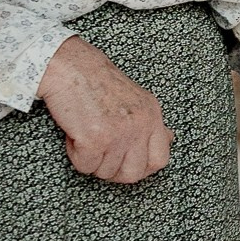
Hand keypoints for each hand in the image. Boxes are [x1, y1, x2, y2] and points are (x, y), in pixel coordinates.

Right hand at [38, 36, 172, 183]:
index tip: (125, 164)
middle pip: (133, 173)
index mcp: (152, 115)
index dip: (141, 168)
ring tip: (85, 134)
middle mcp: (140, 125)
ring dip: (91, 159)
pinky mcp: (95, 139)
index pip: (160, 159)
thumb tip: (169, 139)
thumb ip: (152, 122)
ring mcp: (119, 133)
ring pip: (106, 172)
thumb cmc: (97, 81)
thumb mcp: (137, 98)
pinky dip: (75, 155)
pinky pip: (86, 166)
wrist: (71, 67)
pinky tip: (75, 135)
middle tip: (100, 154)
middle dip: (113, 170)